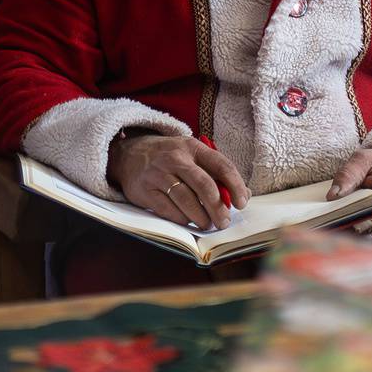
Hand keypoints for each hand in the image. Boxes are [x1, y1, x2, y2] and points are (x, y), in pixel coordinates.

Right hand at [109, 134, 250, 231]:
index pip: (222, 166)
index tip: (241, 203)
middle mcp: (175, 158)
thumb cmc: (168, 158)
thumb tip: (243, 195)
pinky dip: (182, 219)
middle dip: (218, 208)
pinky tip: (188, 221)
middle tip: (224, 221)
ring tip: (208, 224)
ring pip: (186, 200)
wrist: (128, 155)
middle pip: (204, 186)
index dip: (236, 186)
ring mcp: (158, 174)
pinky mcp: (144, 190)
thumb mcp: (192, 155)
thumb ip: (216, 173)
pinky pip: (168, 210)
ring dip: (201, 217)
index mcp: (193, 147)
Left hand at [329, 148, 371, 240]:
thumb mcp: (362, 159)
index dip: (361, 217)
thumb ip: (348, 175)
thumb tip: (333, 196)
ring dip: (354, 238)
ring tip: (331, 235)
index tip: (341, 220)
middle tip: (327, 231)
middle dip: (352, 229)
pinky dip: (360, 241)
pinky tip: (341, 237)